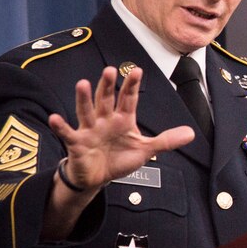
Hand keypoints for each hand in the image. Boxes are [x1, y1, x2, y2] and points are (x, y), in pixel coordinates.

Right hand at [48, 66, 194, 191]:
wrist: (98, 177)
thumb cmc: (119, 159)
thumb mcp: (146, 150)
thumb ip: (166, 140)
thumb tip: (191, 133)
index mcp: (123, 119)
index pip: (128, 99)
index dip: (131, 86)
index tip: (137, 70)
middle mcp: (105, 120)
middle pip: (106, 100)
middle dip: (107, 86)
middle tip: (110, 70)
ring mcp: (90, 130)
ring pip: (87, 111)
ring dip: (84, 99)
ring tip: (82, 84)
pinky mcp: (77, 143)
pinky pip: (68, 134)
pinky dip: (61, 126)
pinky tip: (55, 118)